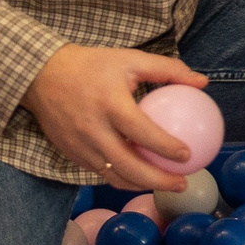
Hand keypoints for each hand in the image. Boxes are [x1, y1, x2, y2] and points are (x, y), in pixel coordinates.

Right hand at [22, 45, 209, 190]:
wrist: (42, 75)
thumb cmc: (92, 66)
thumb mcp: (130, 59)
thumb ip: (168, 70)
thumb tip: (202, 83)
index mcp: (110, 104)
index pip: (142, 132)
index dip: (166, 148)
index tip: (188, 155)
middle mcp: (93, 129)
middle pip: (129, 166)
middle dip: (158, 181)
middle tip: (182, 183)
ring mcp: (80, 146)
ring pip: (114, 176)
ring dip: (142, 185)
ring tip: (166, 185)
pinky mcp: (71, 154)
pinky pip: (101, 172)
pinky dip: (122, 178)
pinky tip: (141, 176)